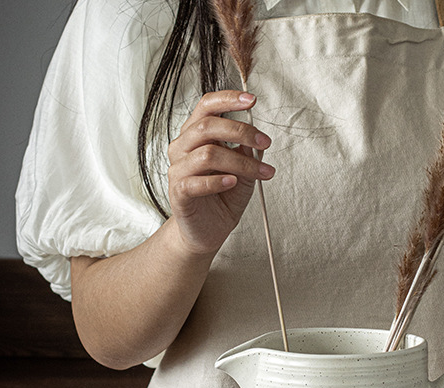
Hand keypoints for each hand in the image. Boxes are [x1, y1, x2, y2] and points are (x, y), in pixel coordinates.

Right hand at [167, 90, 274, 255]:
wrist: (208, 231)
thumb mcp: (244, 173)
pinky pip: (195, 182)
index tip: (252, 101)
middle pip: (207, 127)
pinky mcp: (179, 193)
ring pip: (207, 154)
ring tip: (262, 173)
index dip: (227, 99)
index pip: (206, 107)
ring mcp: (178, 170)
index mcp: (195, 136)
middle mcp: (183, 148)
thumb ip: (247, 153)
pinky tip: (233, 182)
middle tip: (265, 142)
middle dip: (241, 131)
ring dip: (240, 162)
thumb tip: (255, 136)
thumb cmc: (223, 199)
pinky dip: (217, 181)